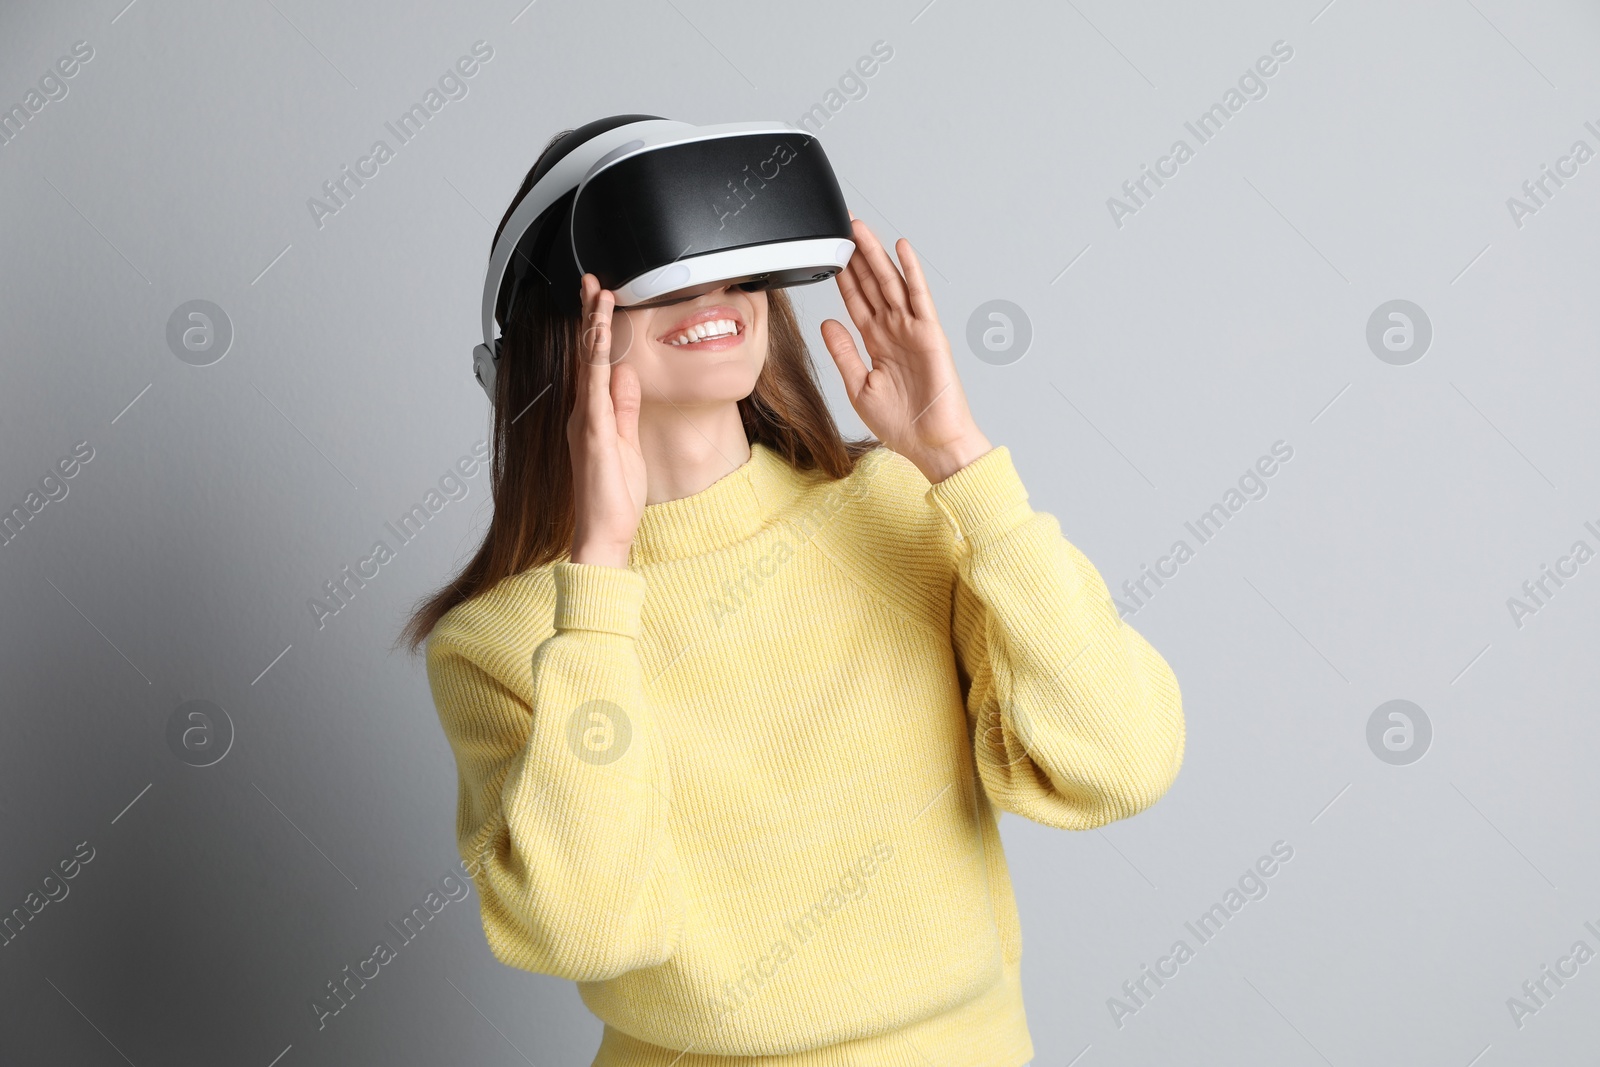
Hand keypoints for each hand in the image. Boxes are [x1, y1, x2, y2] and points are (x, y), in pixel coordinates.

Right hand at [568, 274, 646, 566]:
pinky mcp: (592, 433)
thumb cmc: (613, 496)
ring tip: (598, 295)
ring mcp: (585, 421)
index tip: (603, 300)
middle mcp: (584, 413)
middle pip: (585, 355)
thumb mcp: (627, 442)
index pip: (595, 363)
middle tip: (593, 281)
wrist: (601, 533)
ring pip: (588, 364)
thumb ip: (625, 408)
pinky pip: (594, 389)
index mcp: (593, 415)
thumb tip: (627, 376)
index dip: (598, 330)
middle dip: (589, 316)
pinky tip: (598, 338)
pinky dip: (595, 360)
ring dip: (593, 327)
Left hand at [820, 217, 990, 483]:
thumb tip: (826, 323)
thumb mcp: (859, 387)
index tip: (831, 253)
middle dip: (857, 256)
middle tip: (843, 227)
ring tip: (861, 229)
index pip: (856, 301)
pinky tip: (902, 249)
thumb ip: (843, 353)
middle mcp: (894, 331)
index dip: (844, 276)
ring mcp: (913, 330)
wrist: (930, 443)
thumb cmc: (902, 423)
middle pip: (872, 284)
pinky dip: (912, 271)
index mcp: (877, 343)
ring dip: (877, 255)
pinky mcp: (930, 334)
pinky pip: (920, 297)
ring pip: (891, 283)